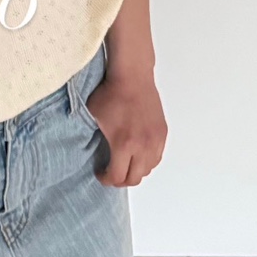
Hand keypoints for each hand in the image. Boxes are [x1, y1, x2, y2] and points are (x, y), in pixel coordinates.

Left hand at [83, 70, 166, 186]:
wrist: (132, 77)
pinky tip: (137, 155)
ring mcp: (155, 140)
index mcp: (124, 144)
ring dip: (135, 171)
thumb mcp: (94, 118)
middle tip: (111, 173)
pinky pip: (157, 157)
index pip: (118, 176)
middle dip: (120, 180)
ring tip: (124, 164)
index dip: (106, 179)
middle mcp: (143, 146)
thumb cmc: (110, 94)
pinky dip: (147, 162)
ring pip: (148, 169)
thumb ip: (95, 138)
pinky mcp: (162, 133)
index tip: (100, 173)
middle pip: (134, 178)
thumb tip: (93, 151)